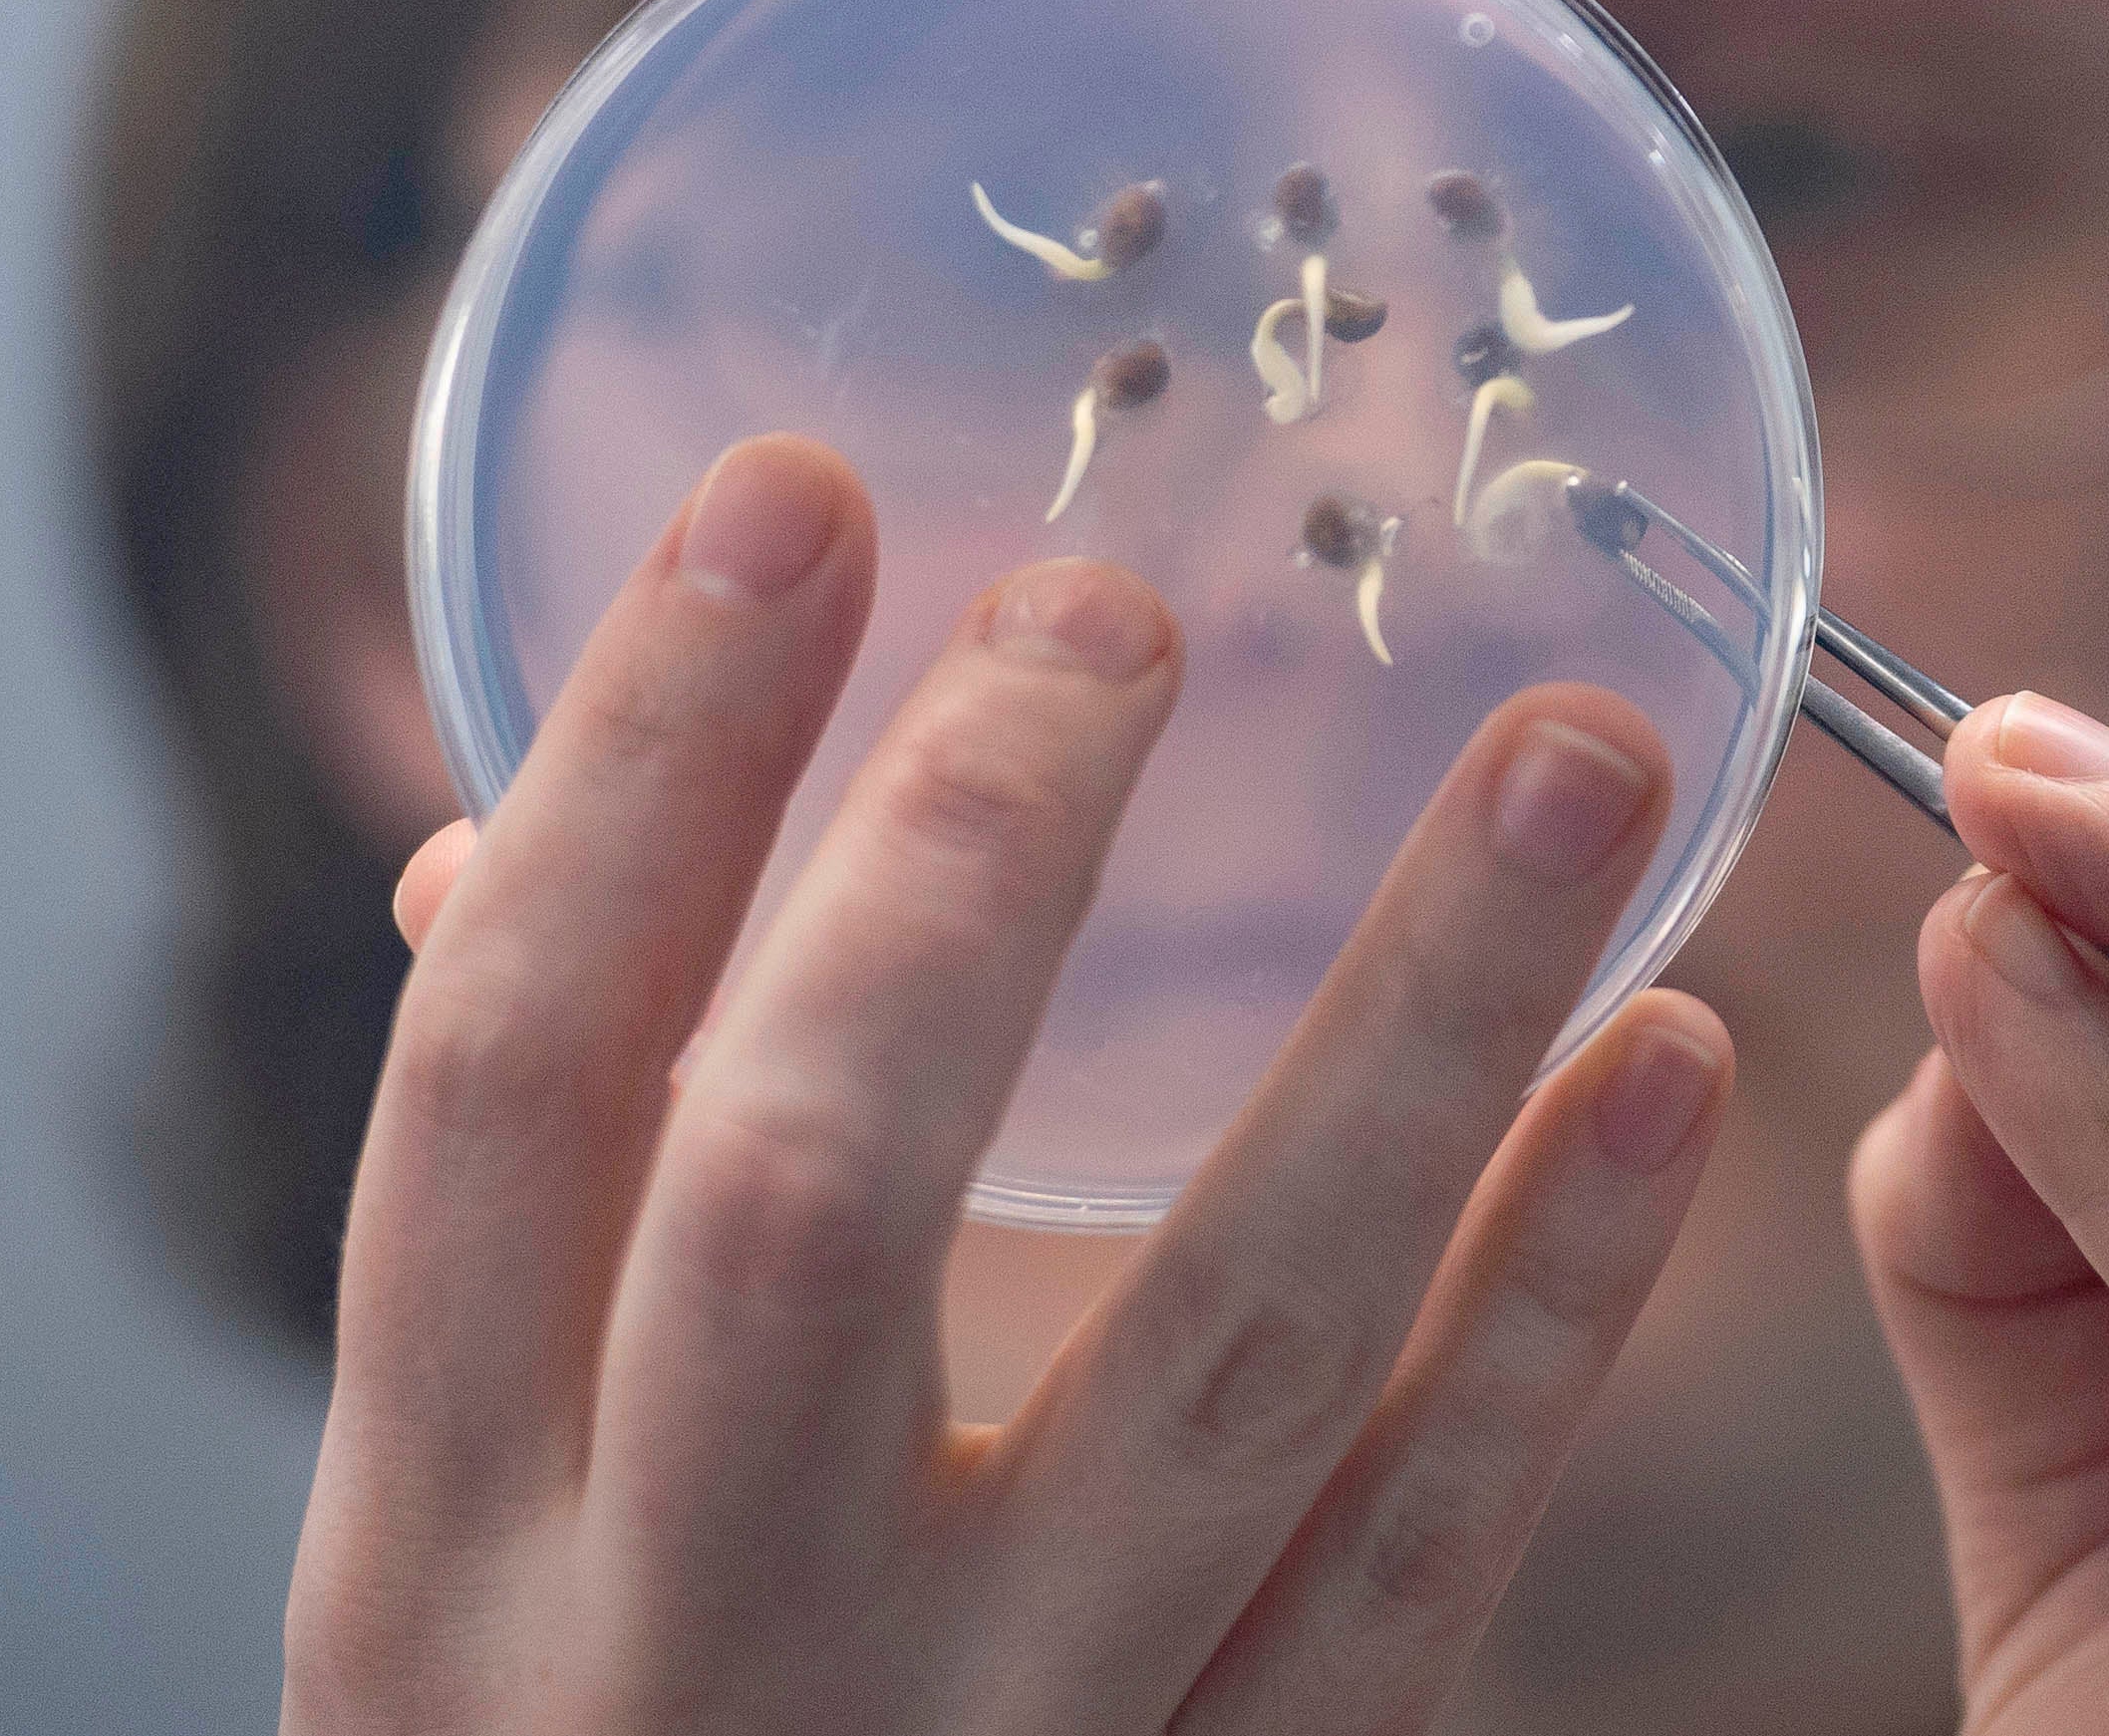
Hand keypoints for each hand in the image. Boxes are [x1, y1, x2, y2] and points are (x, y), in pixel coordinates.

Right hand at [288, 433, 1730, 1733]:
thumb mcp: (448, 1563)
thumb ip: (519, 1225)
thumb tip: (531, 817)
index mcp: (437, 1550)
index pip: (509, 1086)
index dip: (648, 771)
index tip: (798, 489)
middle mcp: (687, 1662)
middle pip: (812, 1197)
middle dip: (973, 868)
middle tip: (1131, 594)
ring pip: (1226, 1364)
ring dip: (1419, 1032)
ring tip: (1582, 758)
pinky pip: (1428, 1574)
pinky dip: (1563, 1314)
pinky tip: (1671, 1073)